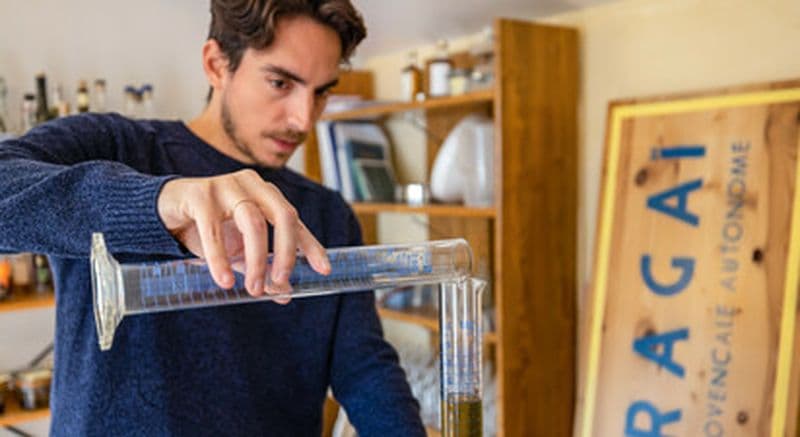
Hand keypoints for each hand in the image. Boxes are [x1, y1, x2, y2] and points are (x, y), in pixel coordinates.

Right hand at [157, 169, 330, 301]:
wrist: (161, 210)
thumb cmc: (206, 227)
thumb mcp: (238, 251)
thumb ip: (261, 268)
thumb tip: (285, 294)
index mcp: (266, 194)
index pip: (295, 220)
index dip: (311, 246)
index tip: (324, 270)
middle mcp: (252, 185)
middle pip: (283, 216)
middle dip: (286, 253)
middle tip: (281, 282)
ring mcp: (226, 186)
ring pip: (253, 223)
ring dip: (257, 260)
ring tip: (254, 289)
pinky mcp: (199, 194)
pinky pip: (214, 230)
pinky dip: (221, 258)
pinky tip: (225, 281)